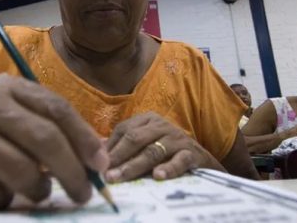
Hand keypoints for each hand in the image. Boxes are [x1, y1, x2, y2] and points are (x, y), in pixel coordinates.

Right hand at [0, 74, 108, 209]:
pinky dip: (5, 200)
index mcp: (10, 86)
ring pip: (22, 170)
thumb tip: (100, 160)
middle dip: (71, 171)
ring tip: (40, 190)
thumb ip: (58, 131)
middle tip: (84, 193)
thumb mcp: (25, 119)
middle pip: (43, 138)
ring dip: (40, 189)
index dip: (84, 138)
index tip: (101, 165)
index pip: (57, 109)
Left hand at [104, 112, 224, 182]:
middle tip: (105, 173)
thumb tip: (97, 151)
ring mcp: (177, 138)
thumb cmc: (166, 151)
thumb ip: (124, 145)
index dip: (109, 147)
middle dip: (118, 157)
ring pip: (153, 151)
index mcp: (147, 120)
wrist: (200, 159)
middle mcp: (161, 125)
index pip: (123, 130)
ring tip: (121, 177)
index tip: (96, 163)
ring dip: (135, 165)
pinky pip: (179, 160)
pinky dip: (168, 168)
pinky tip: (157, 176)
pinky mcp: (191, 153)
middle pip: (135, 139)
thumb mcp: (145, 143)